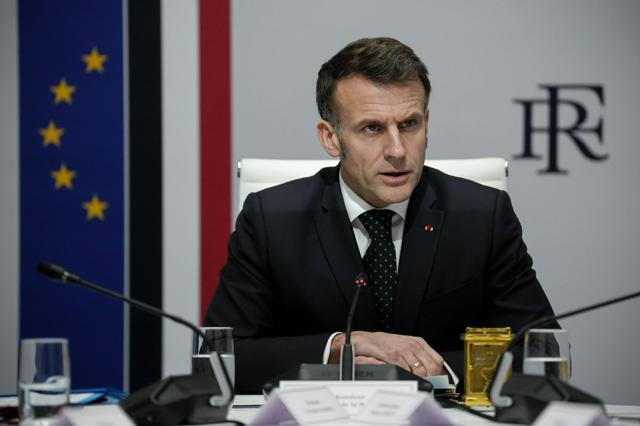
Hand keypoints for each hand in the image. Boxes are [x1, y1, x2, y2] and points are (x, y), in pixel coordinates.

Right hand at [329, 331, 443, 376]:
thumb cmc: (382, 345)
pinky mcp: (394, 356)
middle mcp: (412, 345)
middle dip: (431, 378)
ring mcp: (404, 351)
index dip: (438, 373)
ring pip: (421, 371)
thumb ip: (416, 357)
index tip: (436, 381)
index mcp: (417, 343)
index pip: (437, 360)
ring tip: (414, 381)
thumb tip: (430, 371)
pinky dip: (407, 377)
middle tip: (426, 384)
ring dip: (419, 379)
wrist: (363, 341)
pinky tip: (403, 377)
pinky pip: (407, 371)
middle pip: (432, 367)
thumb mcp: (404, 347)